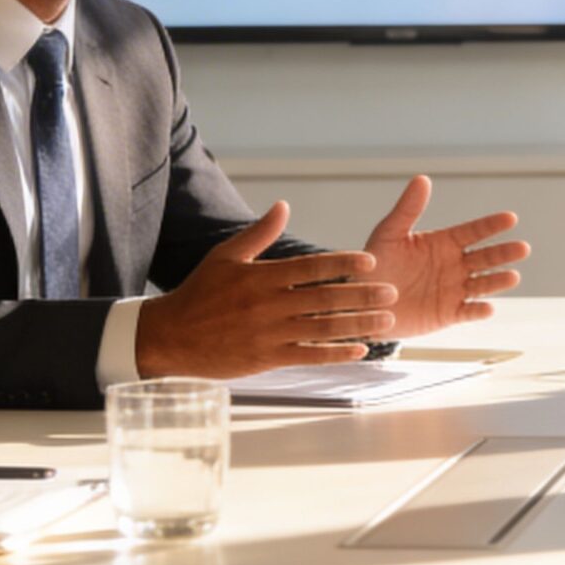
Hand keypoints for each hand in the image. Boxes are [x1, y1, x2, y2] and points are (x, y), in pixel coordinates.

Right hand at [138, 202, 390, 375]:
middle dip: (361, 295)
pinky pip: (308, 356)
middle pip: (324, 297)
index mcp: (261, 276)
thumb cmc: (200, 293)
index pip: (310, 267)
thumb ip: (259, 233)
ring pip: (322, 328)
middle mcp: (268, 304)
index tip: (371, 262)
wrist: (172, 336)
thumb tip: (284, 205)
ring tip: (386, 322)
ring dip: (357, 325)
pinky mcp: (266, 358)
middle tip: (392, 292)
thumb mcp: (226, 256)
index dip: (343, 263)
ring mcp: (268, 333)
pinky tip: (360, 350)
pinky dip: (336, 354)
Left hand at [360, 176, 528, 337]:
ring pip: (482, 284)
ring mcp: (453, 290)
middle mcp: (454, 265)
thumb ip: (407, 209)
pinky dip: (478, 311)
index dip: (492, 225)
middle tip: (522, 248)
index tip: (511, 218)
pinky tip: (487, 307)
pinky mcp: (448, 313)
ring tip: (512, 276)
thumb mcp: (389, 233)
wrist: (365, 300)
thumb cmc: (375, 263)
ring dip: (497, 280)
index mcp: (443, 243)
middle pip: (485, 257)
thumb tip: (422, 179)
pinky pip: (467, 312)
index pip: (473, 232)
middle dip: (504, 253)